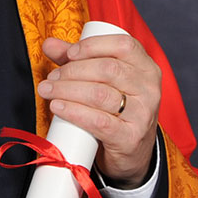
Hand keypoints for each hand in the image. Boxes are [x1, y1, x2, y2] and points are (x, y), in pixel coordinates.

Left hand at [39, 33, 161, 187]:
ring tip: (47, 90)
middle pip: (108, 69)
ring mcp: (142, 114)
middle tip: (52, 77)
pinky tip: (57, 107)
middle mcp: (149, 89)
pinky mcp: (130, 137)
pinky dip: (74, 112)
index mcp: (146, 68)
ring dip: (67, 90)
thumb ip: (77, 60)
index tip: (69, 53)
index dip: (93, 46)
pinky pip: (99, 121)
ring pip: (100, 94)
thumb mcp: (102, 81)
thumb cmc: (115, 110)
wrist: (131, 153)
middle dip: (73, 71)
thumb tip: (49, 44)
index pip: (124, 45)